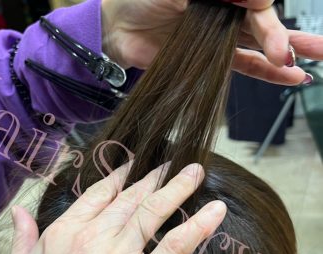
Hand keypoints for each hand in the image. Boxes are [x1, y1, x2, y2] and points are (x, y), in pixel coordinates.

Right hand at [0, 163, 226, 253]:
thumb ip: (22, 238)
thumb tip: (18, 213)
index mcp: (61, 233)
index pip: (96, 196)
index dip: (116, 178)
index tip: (130, 167)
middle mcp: (91, 237)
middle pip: (128, 199)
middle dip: (151, 178)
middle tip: (169, 164)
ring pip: (152, 213)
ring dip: (176, 189)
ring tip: (193, 172)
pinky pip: (174, 246)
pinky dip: (197, 226)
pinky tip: (215, 210)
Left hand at [101, 0, 322, 84]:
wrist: (119, 28)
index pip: (255, 5)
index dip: (266, 19)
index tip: (270, 30)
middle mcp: (226, 12)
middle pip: (265, 24)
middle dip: (290, 37)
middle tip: (320, 49)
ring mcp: (220, 38)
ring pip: (261, 46)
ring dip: (287, 55)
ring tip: (314, 64)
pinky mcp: (211, 62)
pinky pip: (244, 67)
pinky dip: (265, 73)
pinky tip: (289, 77)